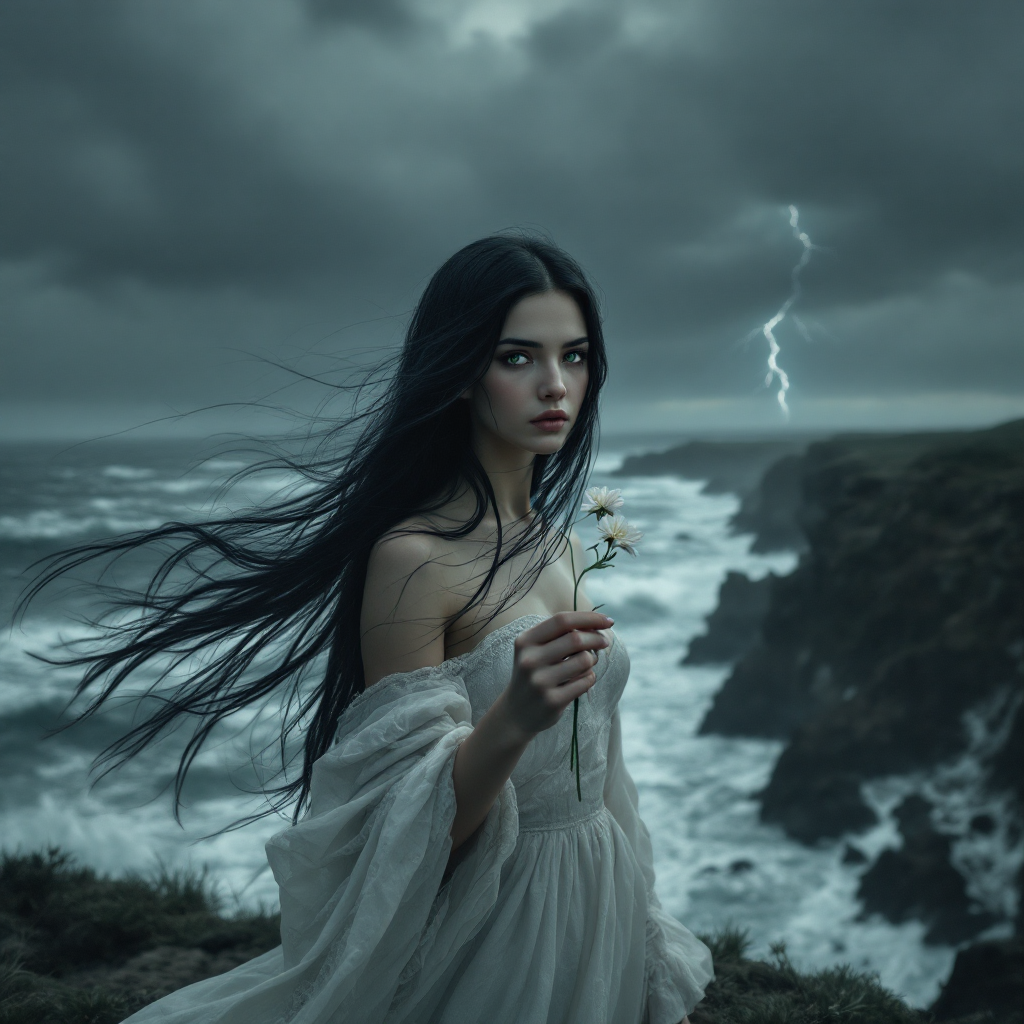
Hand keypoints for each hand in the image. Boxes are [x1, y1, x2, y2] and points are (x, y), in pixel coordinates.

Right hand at [501, 611, 612, 737]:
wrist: (516, 714)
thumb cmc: (534, 674)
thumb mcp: (536, 650)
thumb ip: (560, 635)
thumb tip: (598, 624)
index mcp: (525, 641)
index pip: (561, 620)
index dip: (588, 618)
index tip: (608, 620)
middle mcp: (530, 660)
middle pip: (575, 639)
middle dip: (596, 638)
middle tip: (604, 642)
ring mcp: (540, 681)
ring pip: (584, 660)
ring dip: (592, 659)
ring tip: (587, 664)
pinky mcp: (552, 701)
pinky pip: (586, 681)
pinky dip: (590, 677)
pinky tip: (581, 680)